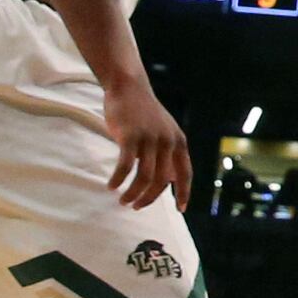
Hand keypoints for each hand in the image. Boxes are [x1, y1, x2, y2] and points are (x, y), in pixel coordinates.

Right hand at [98, 77, 190, 210]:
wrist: (129, 88)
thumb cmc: (144, 114)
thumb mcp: (164, 133)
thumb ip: (168, 155)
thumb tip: (170, 180)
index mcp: (178, 141)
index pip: (185, 173)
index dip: (184, 192)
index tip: (180, 209)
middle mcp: (167, 141)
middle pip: (161, 181)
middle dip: (149, 198)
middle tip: (136, 206)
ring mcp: (149, 138)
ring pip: (144, 177)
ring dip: (133, 193)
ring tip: (123, 200)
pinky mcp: (130, 136)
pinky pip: (125, 165)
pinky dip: (118, 179)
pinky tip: (112, 186)